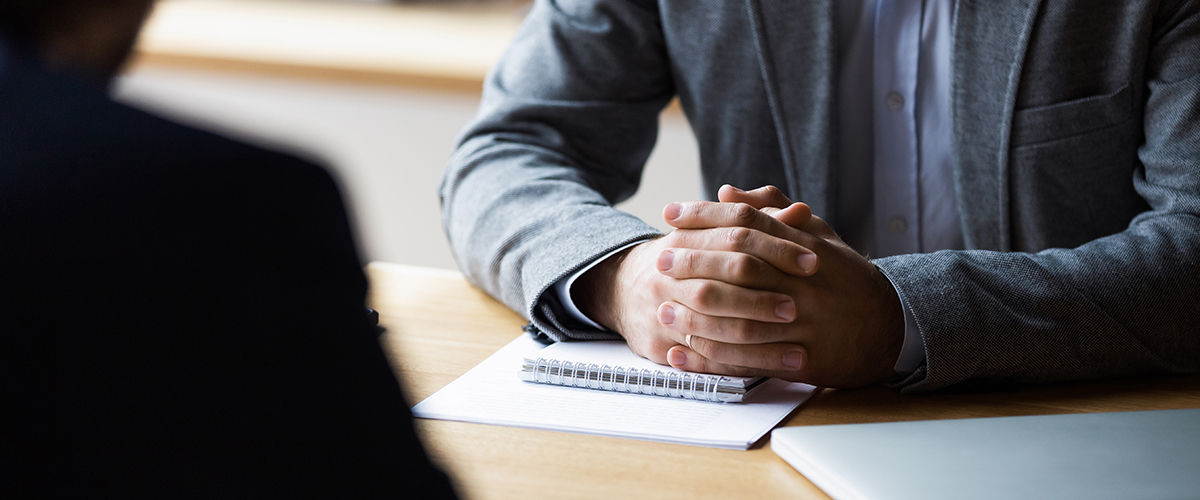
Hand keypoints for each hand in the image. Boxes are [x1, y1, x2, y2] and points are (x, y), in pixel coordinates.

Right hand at [573, 201, 820, 366]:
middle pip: (719, 283)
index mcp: (685, 238)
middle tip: (800, 306)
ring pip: (712, 326)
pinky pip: (706, 358)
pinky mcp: (660, 344)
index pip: (735, 234)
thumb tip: (800, 211)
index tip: (813, 261)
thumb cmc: (684, 259)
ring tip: (799, 348)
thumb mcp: (713, 235)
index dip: (777, 247)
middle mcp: (668, 273)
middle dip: (762, 296)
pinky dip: (743, 365)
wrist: (622, 288)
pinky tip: (776, 369)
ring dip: (758, 339)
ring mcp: (662, 310)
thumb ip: (759, 221)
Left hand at [658, 185, 905, 387]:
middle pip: (741, 267)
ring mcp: (804, 324)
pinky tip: (681, 354)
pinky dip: (711, 359)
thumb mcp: (818, 236)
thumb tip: (725, 192)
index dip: (706, 216)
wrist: (891, 328)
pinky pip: (749, 360)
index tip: (671, 212)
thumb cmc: (844, 278)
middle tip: (660, 258)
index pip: (749, 223)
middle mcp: (805, 283)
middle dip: (694, 262)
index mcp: (806, 247)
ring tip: (662, 309)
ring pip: (742, 317)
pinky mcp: (801, 360)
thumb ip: (772, 213)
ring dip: (696, 315)